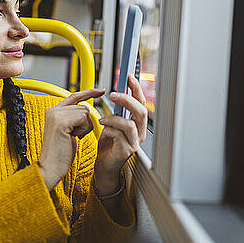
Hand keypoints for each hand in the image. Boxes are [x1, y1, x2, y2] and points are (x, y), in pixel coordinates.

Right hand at [39, 88, 105, 190]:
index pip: (74, 96)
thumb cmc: (60, 154)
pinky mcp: (61, 121)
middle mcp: (53, 110)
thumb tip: (85, 109)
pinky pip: (83, 119)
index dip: (89, 93)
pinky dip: (83, 130)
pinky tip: (72, 138)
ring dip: (84, 127)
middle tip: (74, 136)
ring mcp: (56, 114)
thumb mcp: (68, 131)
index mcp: (53, 111)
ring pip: (84, 112)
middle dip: (85, 123)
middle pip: (83, 107)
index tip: (101, 90)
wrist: (50, 167)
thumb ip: (73, 118)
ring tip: (71, 137)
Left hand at [94, 75, 147, 195]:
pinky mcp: (126, 151)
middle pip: (142, 111)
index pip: (141, 103)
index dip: (137, 89)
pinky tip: (102, 129)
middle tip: (114, 94)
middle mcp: (139, 132)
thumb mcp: (112, 122)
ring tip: (102, 118)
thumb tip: (117, 92)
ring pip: (131, 124)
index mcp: (137, 123)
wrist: (104, 165)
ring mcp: (135, 142)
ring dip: (115, 118)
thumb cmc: (109, 144)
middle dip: (128, 100)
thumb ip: (117, 111)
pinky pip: (120, 136)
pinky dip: (110, 129)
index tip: (128, 77)